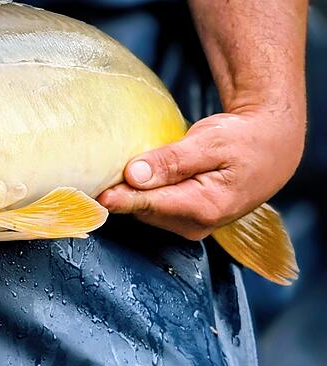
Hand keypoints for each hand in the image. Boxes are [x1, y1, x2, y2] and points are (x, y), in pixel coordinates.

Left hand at [98, 108, 303, 240]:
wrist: (271, 148)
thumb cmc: (243, 139)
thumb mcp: (210, 142)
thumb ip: (172, 160)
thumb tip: (134, 175)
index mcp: (205, 206)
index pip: (150, 205)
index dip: (120, 200)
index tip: (95, 196)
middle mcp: (196, 224)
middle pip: (143, 210)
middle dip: (120, 193)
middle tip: (96, 171)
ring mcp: (190, 226)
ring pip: (145, 211)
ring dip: (130, 193)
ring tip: (115, 170)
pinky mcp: (185, 220)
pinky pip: (153, 208)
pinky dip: (141, 194)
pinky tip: (133, 177)